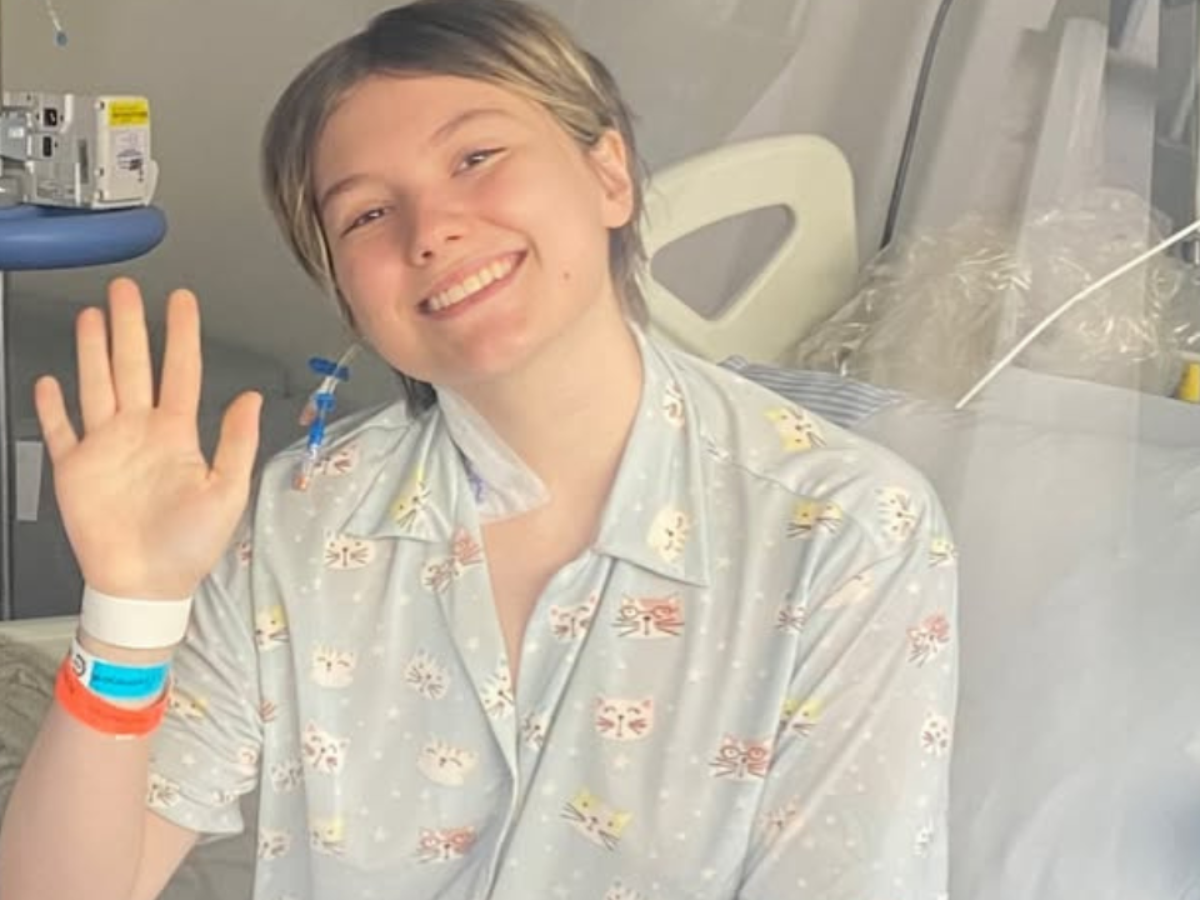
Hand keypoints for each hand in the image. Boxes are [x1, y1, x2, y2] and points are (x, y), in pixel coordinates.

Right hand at [34, 278, 260, 599]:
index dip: (181, 334)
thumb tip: (249, 398)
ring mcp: (105, 447)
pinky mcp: (74, 469)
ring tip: (92, 315)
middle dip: (129, 326)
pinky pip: (61, 430)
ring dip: (93, 350)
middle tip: (125, 288)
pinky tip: (51, 381)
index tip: (182, 299)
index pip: (181, 371)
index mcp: (177, 433)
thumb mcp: (227, 492)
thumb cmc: (191, 544)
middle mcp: (139, 430)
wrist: (146, 585)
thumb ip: (235, 442)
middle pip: (133, 365)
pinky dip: (53, 406)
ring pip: (97, 384)